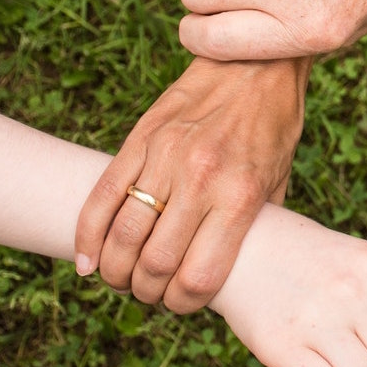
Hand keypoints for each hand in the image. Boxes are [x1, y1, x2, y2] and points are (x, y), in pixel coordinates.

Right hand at [74, 57, 308, 312]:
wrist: (255, 63)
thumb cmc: (274, 126)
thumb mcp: (279, 180)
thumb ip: (256, 225)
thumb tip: (237, 269)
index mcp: (240, 196)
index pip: (199, 276)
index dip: (184, 304)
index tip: (182, 304)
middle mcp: (201, 179)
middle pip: (155, 263)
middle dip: (147, 292)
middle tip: (150, 293)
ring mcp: (166, 157)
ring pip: (123, 234)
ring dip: (116, 270)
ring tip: (121, 278)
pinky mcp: (141, 138)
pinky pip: (102, 195)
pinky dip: (87, 235)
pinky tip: (88, 259)